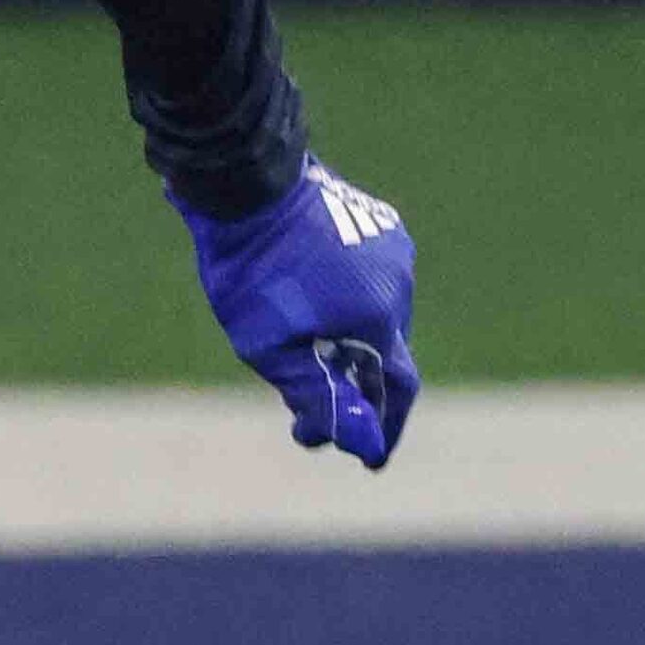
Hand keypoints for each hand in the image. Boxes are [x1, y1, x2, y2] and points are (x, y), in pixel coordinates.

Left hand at [173, 158, 417, 469]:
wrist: (246, 185)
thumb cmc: (251, 272)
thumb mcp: (271, 349)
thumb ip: (322, 398)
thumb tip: (361, 445)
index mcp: (378, 320)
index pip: (397, 389)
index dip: (384, 427)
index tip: (370, 460)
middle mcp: (398, 285)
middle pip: (385, 352)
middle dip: (358, 387)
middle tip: (323, 413)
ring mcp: (391, 249)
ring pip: (378, 312)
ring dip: (352, 339)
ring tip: (311, 353)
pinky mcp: (377, 221)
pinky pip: (371, 275)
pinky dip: (350, 300)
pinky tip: (318, 302)